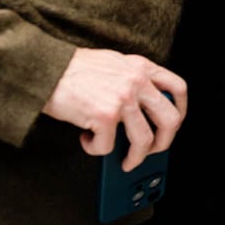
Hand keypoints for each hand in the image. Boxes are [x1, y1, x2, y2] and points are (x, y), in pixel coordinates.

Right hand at [42, 47, 187, 171]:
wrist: (44, 68)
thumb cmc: (73, 70)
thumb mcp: (114, 65)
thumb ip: (133, 81)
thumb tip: (144, 116)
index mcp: (141, 67)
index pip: (178, 88)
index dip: (180, 112)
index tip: (173, 126)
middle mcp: (137, 80)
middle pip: (170, 119)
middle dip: (163, 143)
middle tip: (150, 152)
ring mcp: (123, 98)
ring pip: (144, 141)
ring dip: (134, 158)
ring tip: (122, 160)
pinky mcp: (105, 115)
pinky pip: (108, 147)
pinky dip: (95, 149)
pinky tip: (86, 139)